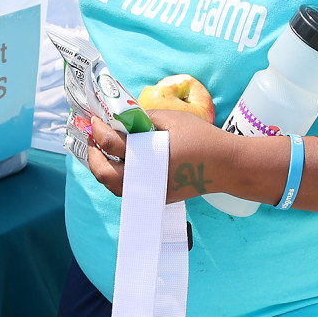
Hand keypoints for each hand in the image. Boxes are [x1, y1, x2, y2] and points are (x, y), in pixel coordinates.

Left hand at [83, 111, 248, 203]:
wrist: (225, 166)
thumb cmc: (201, 138)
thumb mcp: (171, 118)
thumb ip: (143, 118)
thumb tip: (120, 119)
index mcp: (148, 156)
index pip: (111, 144)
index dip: (97, 129)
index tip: (93, 119)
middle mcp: (145, 179)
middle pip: (103, 173)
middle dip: (92, 153)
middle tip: (92, 136)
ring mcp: (150, 192)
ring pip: (112, 186)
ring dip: (101, 168)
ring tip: (101, 150)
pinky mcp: (156, 198)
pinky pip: (126, 190)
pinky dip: (116, 177)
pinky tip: (118, 162)